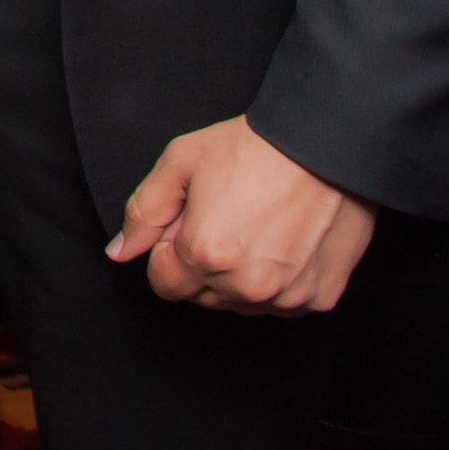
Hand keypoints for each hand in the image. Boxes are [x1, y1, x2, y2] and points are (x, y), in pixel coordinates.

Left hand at [105, 116, 374, 312]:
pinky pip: (282, 304)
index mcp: (205, 254)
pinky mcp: (320, 298)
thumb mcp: (181, 162)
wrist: (328, 145)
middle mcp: (246, 286)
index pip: (164, 284)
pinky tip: (284, 241)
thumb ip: (144, 212)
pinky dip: (277, 282)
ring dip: (238, 277)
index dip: (168, 251)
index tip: (188, 223)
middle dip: (201, 264)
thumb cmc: (255, 148)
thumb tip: (120, 251)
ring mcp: (287, 297)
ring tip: (256, 226)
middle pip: (202, 295)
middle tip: (224, 218)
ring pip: (242, 303)